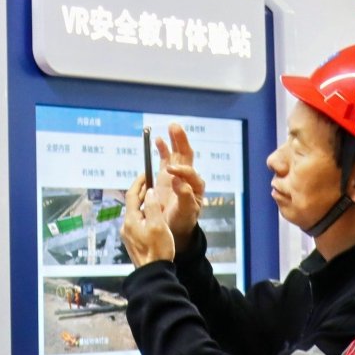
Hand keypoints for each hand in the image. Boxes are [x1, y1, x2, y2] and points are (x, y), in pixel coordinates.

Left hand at [120, 177, 176, 266]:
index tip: (146, 174)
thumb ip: (152, 206)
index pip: (131, 195)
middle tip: (152, 185)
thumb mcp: (158, 224)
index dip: (138, 183)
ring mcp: (128, 235)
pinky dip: (145, 216)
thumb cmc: (157, 250)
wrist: (153, 274)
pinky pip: (138, 223)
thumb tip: (149, 191)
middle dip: (142, 193)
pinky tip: (155, 218)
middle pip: (132, 204)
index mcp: (131, 220)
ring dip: (144, 205)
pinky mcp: (133, 242)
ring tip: (156, 200)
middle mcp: (126, 226)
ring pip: (136, 214)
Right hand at [157, 123, 207, 240]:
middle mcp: (188, 177)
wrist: (174, 227)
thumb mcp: (186, 212)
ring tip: (171, 127)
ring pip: (177, 154)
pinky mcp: (167, 176)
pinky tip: (159, 139)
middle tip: (175, 127)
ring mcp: (177, 175)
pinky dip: (163, 149)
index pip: (189, 172)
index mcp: (195, 186)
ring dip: (174, 140)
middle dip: (181, 141)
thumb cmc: (182, 221)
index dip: (180, 169)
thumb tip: (178, 180)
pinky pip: (166, 159)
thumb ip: (185, 197)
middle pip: (186, 155)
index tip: (169, 170)